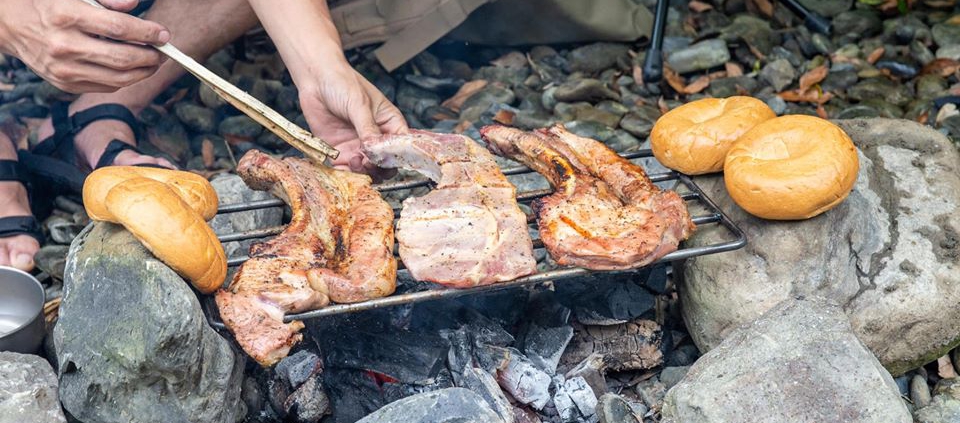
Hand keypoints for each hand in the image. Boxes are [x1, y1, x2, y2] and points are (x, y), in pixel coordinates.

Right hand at [0, 0, 169, 92]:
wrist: (10, 25)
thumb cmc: (48, 4)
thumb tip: (135, 6)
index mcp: (66, 16)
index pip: (118, 28)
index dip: (147, 32)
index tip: (164, 34)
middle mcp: (64, 45)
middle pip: (122, 58)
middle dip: (151, 56)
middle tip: (163, 52)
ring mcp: (64, 69)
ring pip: (118, 78)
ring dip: (144, 72)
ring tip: (154, 62)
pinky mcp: (65, 84)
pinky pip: (106, 86)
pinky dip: (125, 79)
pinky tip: (133, 69)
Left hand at [299, 65, 406, 177]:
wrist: (314, 79)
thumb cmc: (342, 83)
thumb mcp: (359, 104)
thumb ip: (367, 128)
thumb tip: (375, 149)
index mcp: (389, 123)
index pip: (401, 145)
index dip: (397, 155)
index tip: (387, 158)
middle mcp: (375, 138)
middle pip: (386, 163)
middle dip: (380, 167)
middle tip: (370, 162)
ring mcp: (358, 146)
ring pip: (368, 170)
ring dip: (364, 171)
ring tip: (357, 161)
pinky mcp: (340, 152)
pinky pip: (347, 170)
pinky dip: (348, 174)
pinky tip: (345, 166)